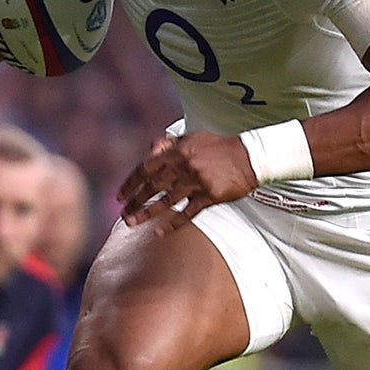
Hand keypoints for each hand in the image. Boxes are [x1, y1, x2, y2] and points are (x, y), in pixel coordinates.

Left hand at [116, 131, 257, 227]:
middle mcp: (184, 165)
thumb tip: (149, 148)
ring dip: (147, 213)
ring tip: (132, 223)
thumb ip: (169, 143)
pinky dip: (173, 223)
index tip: (120, 194)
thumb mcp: (192, 138)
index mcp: (178, 151)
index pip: (146, 168)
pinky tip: (160, 232)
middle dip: (134, 201)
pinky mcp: (210, 195)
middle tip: (123, 213)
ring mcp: (197, 181)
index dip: (131, 182)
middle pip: (152, 186)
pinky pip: (188, 212)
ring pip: (166, 200)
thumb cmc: (220, 147)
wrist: (249, 156)